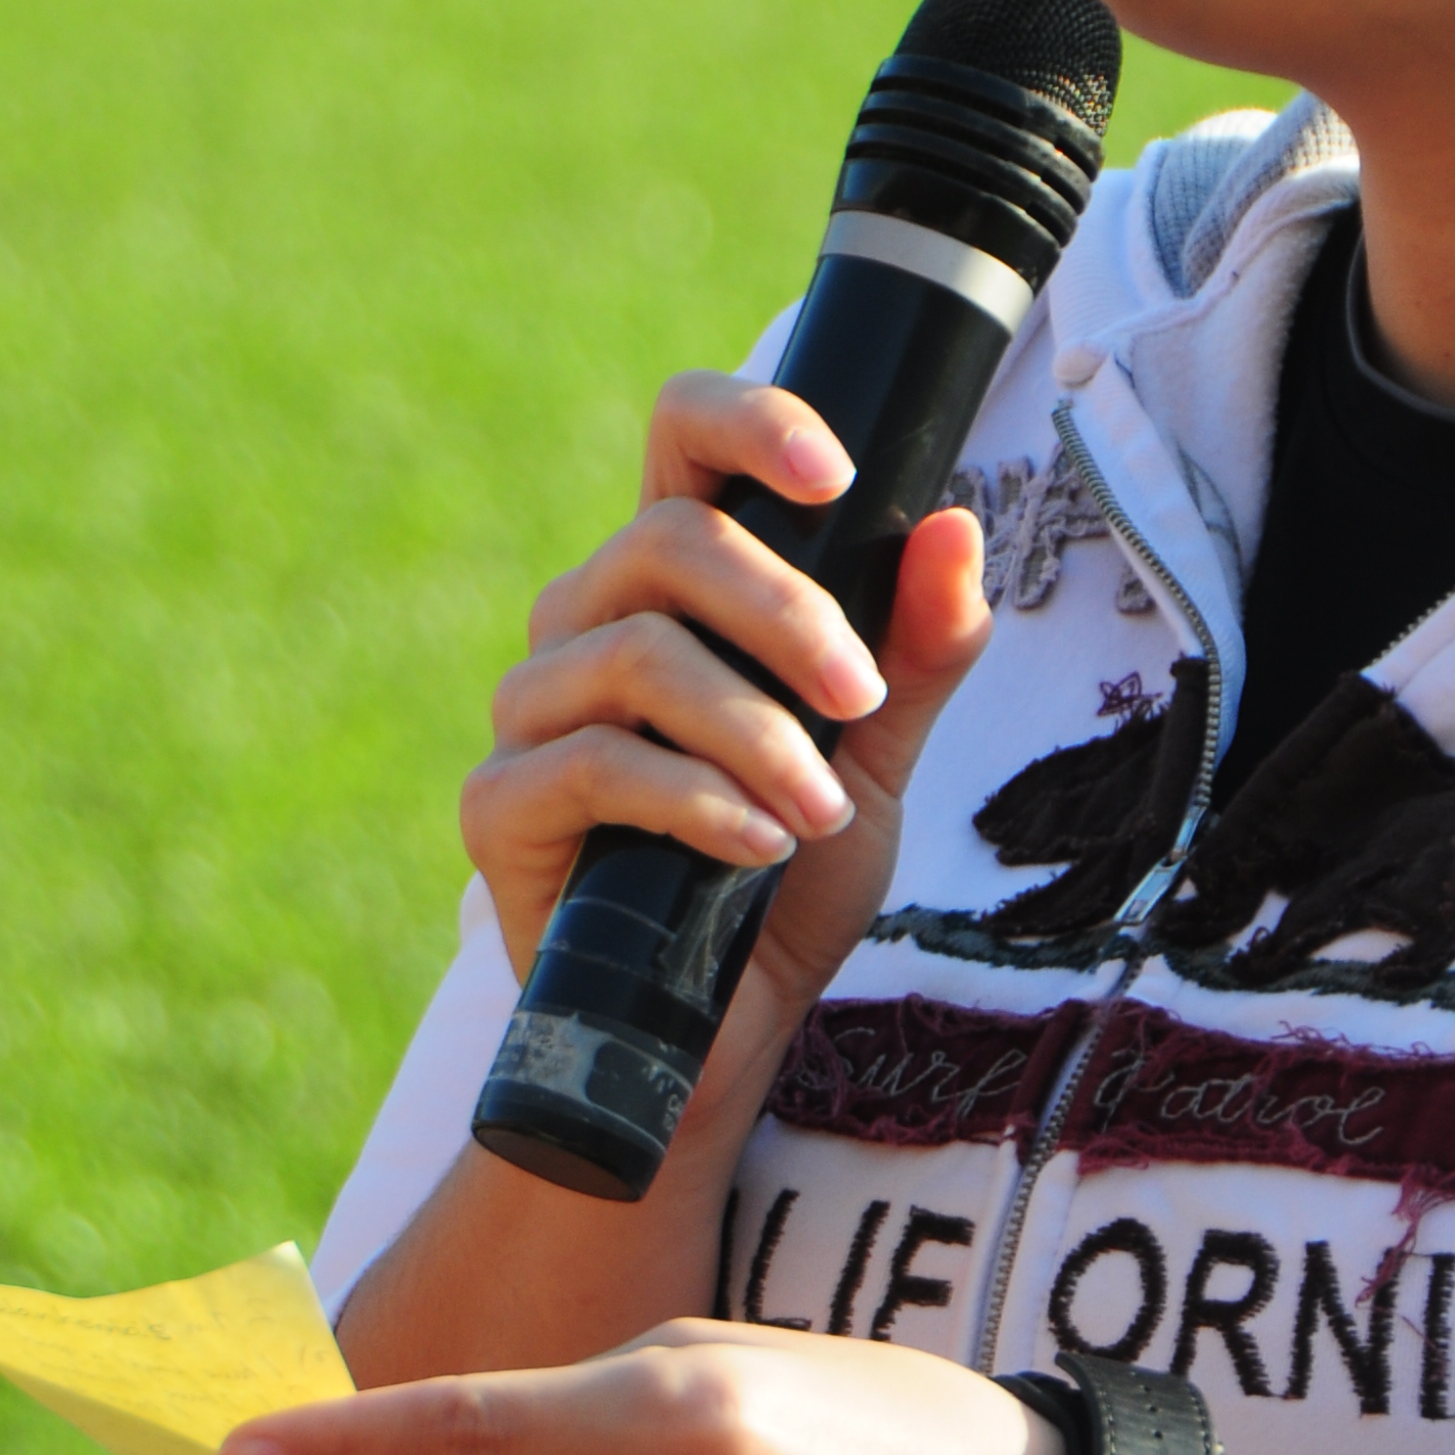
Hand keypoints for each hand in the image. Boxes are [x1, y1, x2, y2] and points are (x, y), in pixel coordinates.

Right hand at [464, 370, 993, 1010]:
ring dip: (755, 734)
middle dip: (785, 614)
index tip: (838, 474)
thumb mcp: (878, 752)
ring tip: (820, 812)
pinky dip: (697, 801)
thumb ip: (917, 647)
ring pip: (637, 655)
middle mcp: (588, 622)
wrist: (724, 1030)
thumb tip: (956, 524)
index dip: (749, 423)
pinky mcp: (498, 805)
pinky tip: (757, 846)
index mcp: (675, 583)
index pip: (683, 441)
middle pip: (665, 540)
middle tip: (860, 701)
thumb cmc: (790, 869)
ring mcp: (532, 710)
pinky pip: (594, 763)